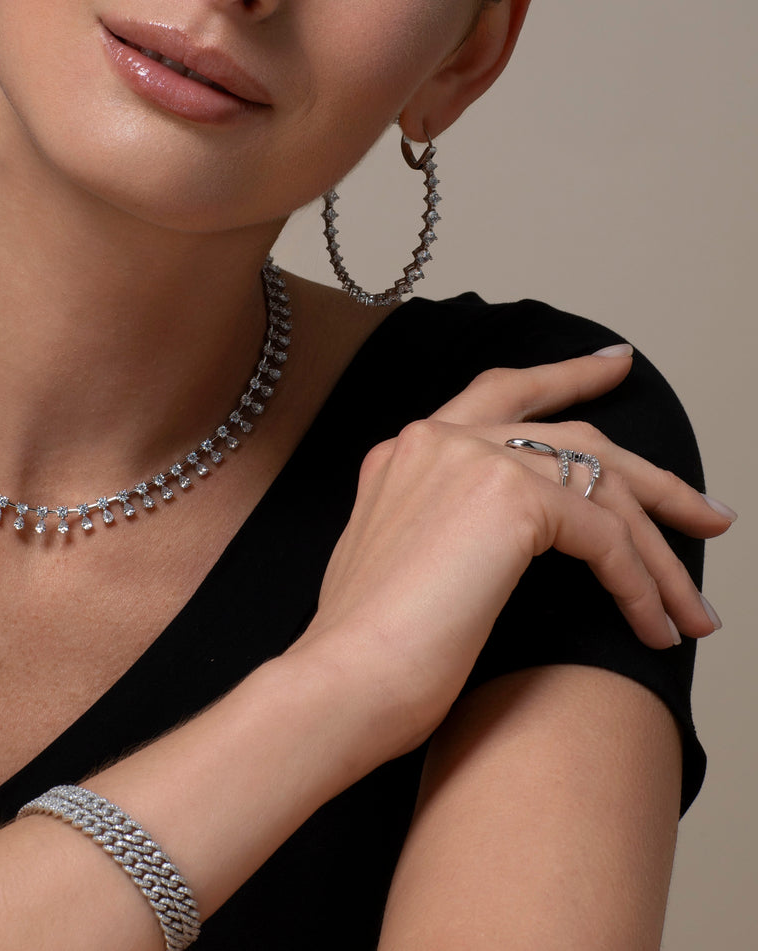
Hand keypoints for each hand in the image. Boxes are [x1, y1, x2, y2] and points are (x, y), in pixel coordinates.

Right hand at [293, 349, 731, 762]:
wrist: (342, 681)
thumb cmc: (367, 652)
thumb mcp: (400, 565)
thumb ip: (444, 527)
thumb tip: (502, 546)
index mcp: (407, 450)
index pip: (502, 398)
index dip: (564, 378)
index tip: (613, 366)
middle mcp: (439, 439)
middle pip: (572, 435)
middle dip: (650, 476)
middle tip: (705, 509)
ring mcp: (473, 459)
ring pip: (601, 486)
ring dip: (659, 553)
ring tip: (694, 606)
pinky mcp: (511, 498)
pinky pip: (605, 536)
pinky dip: (640, 584)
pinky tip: (652, 626)